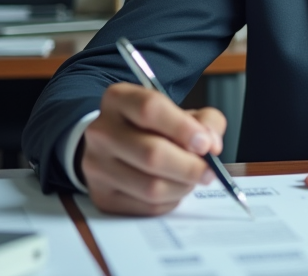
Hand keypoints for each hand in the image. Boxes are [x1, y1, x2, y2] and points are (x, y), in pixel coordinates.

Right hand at [81, 82, 226, 215]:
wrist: (116, 146)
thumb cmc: (154, 128)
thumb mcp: (181, 112)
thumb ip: (205, 121)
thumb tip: (211, 145)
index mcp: (119, 99)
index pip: (150, 109)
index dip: (183, 128)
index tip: (205, 144)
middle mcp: (101, 131)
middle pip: (151, 153)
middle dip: (189, 166)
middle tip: (209, 170)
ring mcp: (96, 166)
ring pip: (151, 186)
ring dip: (182, 186)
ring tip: (192, 179)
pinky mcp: (102, 197)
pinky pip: (147, 207)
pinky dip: (170, 201)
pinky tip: (173, 188)